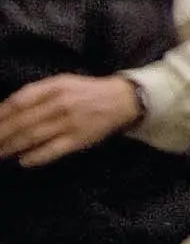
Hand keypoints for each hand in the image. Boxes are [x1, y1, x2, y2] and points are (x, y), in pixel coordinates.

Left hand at [0, 74, 142, 167]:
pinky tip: (23, 161)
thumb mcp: (62, 82)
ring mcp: (70, 123)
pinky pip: (53, 150)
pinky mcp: (79, 139)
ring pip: (33, 136)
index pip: (19, 101)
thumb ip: (37, 93)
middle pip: (22, 121)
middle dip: (2, 134)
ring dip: (12, 146)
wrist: (123, 100)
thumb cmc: (87, 91)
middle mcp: (61, 104)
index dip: (1, 114)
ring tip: (0, 153)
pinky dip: (36, 157)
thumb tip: (7, 108)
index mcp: (55, 87)